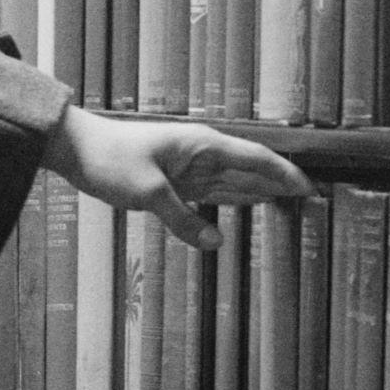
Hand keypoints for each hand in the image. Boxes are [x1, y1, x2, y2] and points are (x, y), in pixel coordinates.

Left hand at [45, 106, 313, 248]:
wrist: (78, 150)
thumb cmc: (111, 161)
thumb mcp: (148, 192)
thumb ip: (184, 219)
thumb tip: (216, 243)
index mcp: (204, 145)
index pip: (256, 159)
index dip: (284, 174)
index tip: (309, 188)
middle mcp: (204, 154)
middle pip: (252, 170)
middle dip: (280, 184)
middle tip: (311, 202)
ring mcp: (192, 168)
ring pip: (237, 182)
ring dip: (262, 192)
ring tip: (292, 205)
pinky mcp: (179, 182)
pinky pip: (216, 192)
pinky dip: (235, 200)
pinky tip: (253, 206)